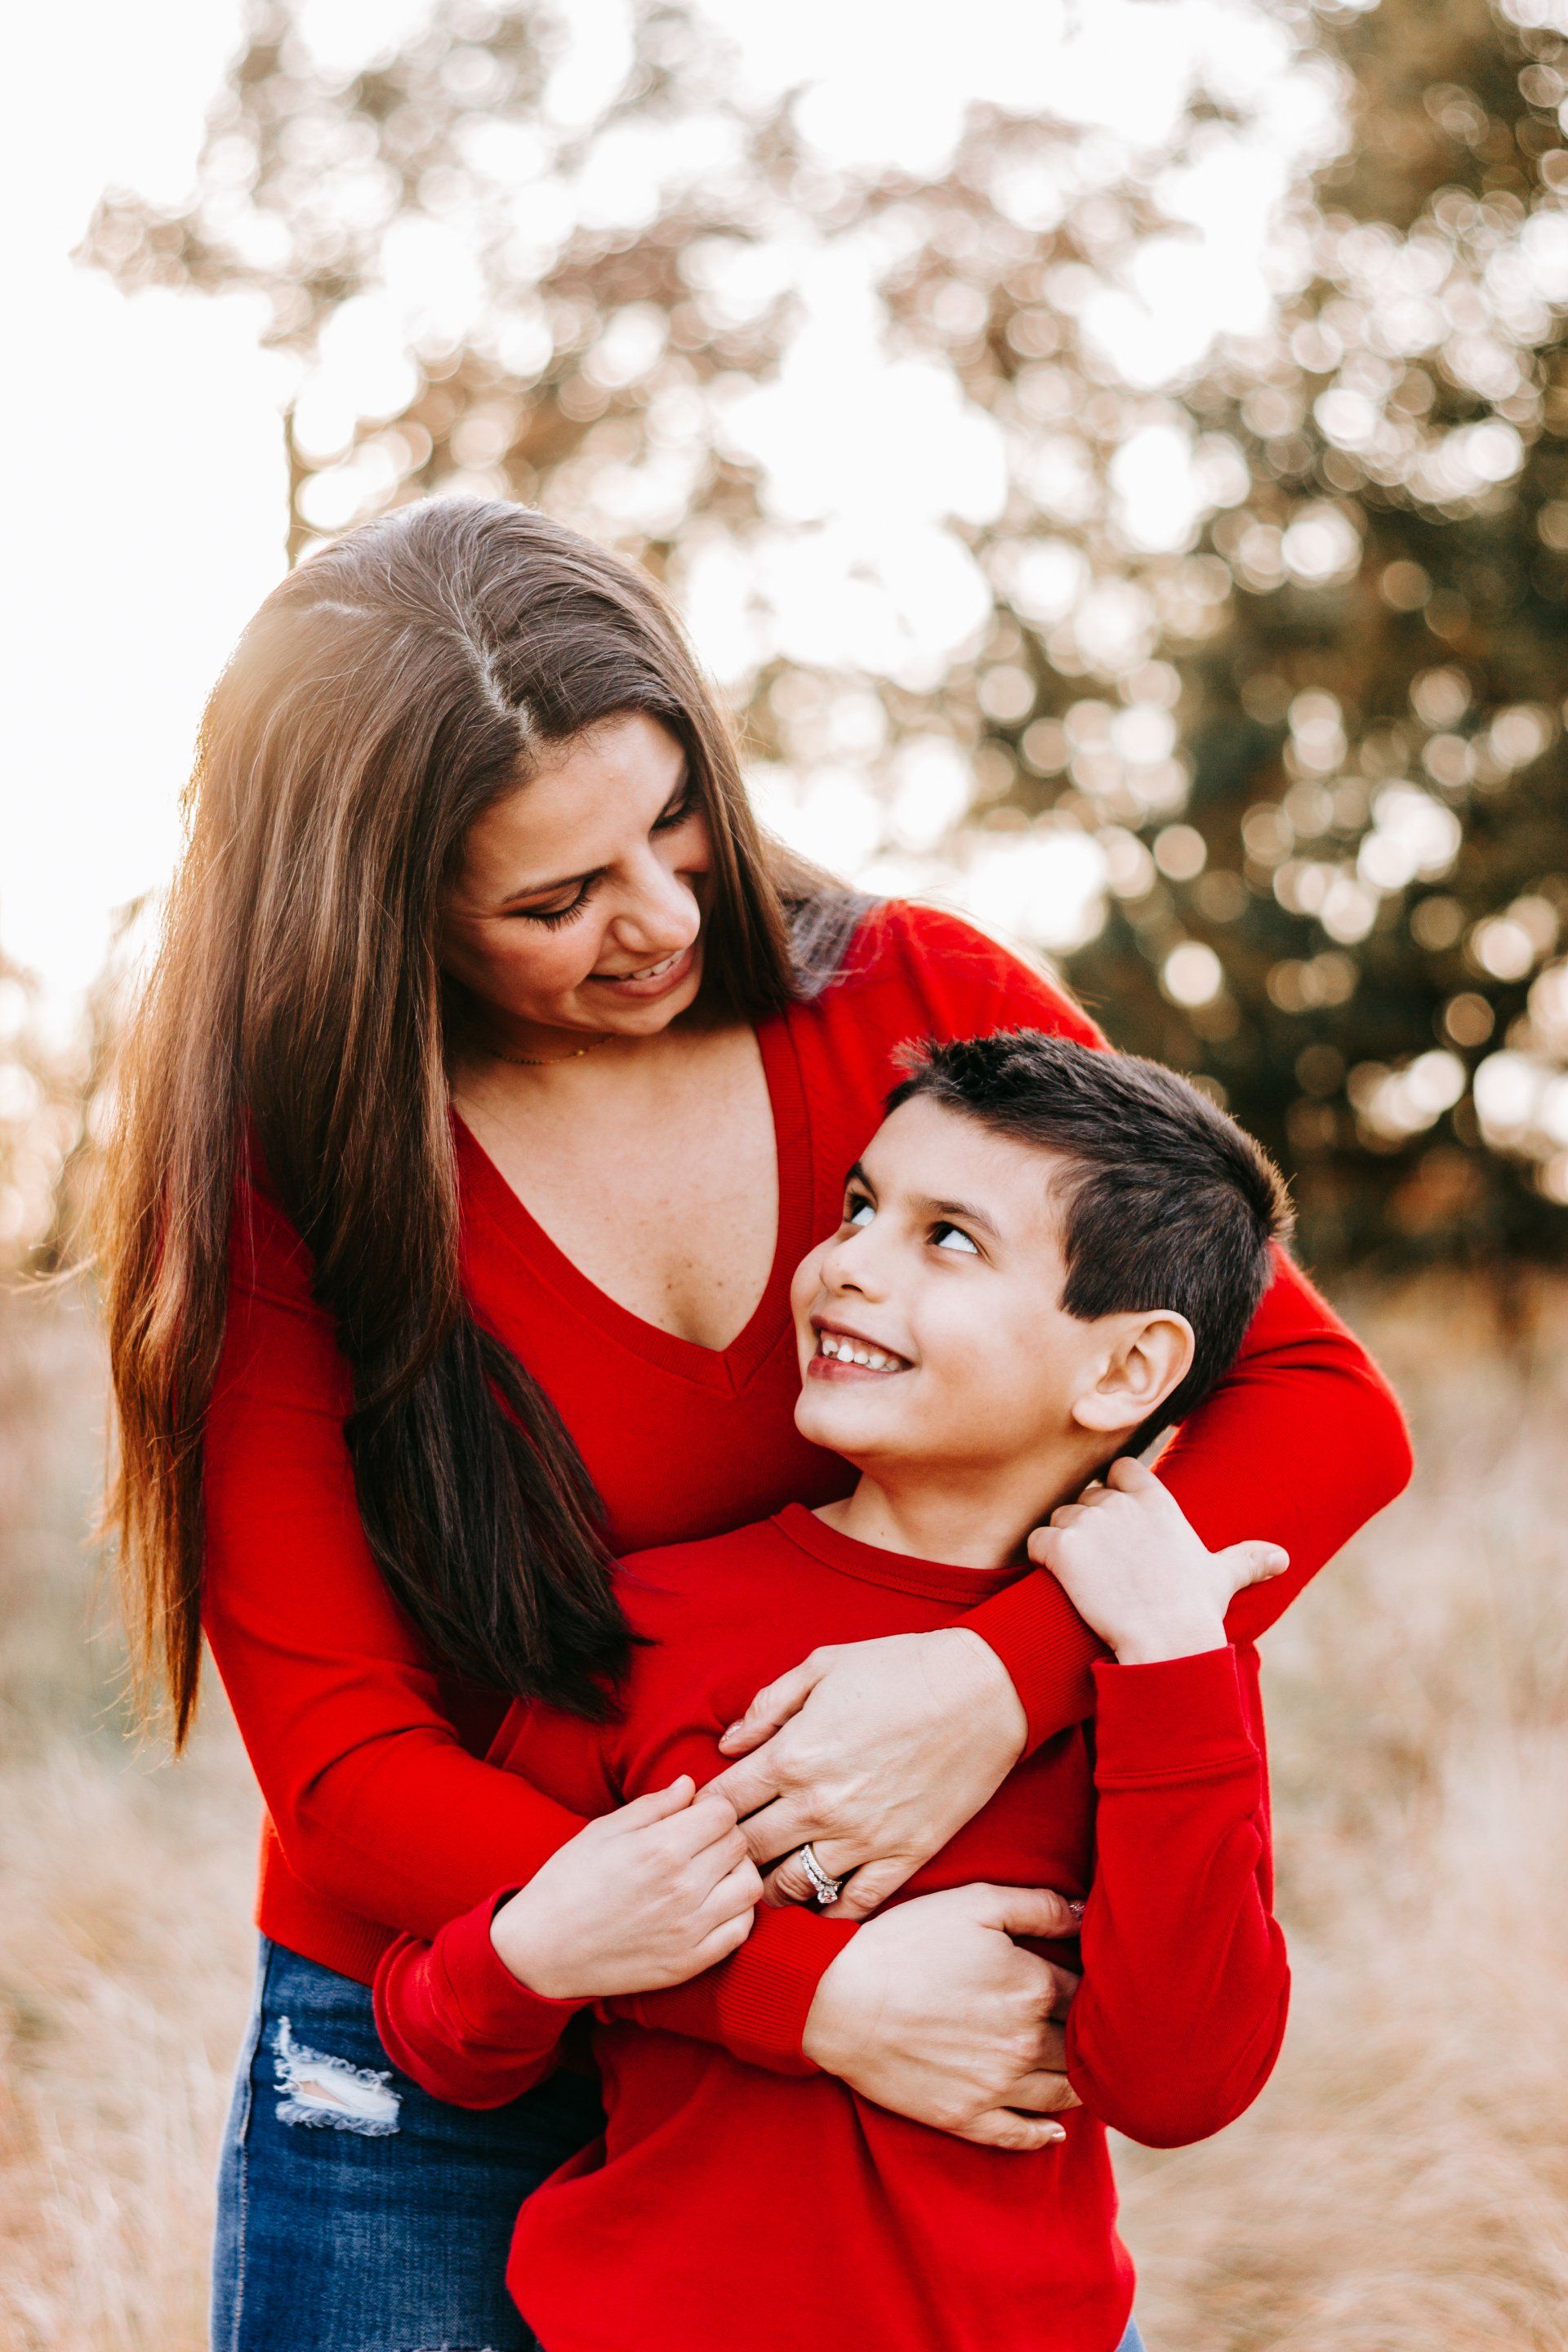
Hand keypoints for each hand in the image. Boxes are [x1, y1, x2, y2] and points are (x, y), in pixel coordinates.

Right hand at [490, 1777, 762, 2001]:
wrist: (542, 1949)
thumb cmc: (567, 1882)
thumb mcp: (603, 1831)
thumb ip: (654, 1806)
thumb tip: (691, 1785)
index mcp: (661, 1848)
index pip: (724, 1811)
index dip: (711, 1808)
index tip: (695, 1816)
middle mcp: (683, 1888)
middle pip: (739, 1843)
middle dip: (722, 1835)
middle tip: (699, 1843)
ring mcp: (690, 1929)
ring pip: (750, 1884)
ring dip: (736, 1872)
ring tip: (710, 1873)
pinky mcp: (690, 1962)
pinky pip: (741, 1930)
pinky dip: (736, 1912)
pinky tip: (712, 1905)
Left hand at [710, 1627, 1027, 1916]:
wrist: (983, 1690)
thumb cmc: (900, 1668)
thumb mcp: (822, 1666)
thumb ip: (767, 1706)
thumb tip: (727, 1743)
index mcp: (792, 1755)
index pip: (724, 1804)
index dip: (705, 1814)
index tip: (704, 1816)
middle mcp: (819, 1805)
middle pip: (748, 1852)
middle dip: (729, 1854)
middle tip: (726, 1853)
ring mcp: (862, 1837)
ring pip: (792, 1887)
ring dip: (771, 1887)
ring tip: (766, 1878)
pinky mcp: (903, 1856)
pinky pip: (852, 1903)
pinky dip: (827, 1910)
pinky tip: (817, 1902)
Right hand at [802, 1883, 1081, 2149]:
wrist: (839, 1999)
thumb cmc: (905, 1943)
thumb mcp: (973, 1904)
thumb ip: (1037, 1907)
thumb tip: (1084, 1916)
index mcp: (1033, 1987)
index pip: (1086, 1994)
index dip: (1088, 1987)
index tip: (1085, 1984)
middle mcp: (1025, 2042)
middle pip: (1078, 2046)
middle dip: (1086, 2035)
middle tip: (1089, 2030)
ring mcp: (997, 2087)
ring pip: (1061, 2094)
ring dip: (1075, 2083)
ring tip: (1077, 2072)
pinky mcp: (966, 2118)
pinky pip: (1020, 2135)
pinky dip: (1043, 2134)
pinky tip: (1053, 2129)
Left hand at [1027, 1457, 1287, 1665]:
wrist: (1166, 1643)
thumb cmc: (1194, 1611)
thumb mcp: (1222, 1577)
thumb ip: (1247, 1559)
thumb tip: (1281, 1558)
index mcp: (1157, 1500)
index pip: (1121, 1468)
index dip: (1115, 1489)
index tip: (1119, 1520)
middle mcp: (1122, 1502)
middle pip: (1088, 1495)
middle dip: (1090, 1521)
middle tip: (1102, 1562)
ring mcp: (1090, 1521)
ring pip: (1060, 1516)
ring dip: (1065, 1539)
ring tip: (1082, 1576)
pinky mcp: (1063, 1546)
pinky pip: (1036, 1539)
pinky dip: (1040, 1556)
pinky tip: (1054, 1578)